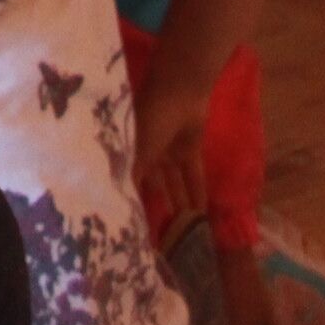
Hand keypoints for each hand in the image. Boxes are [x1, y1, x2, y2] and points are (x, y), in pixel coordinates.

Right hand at [133, 83, 211, 226]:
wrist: (179, 90)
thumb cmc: (151, 118)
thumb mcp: (137, 148)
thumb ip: (133, 174)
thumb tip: (124, 202)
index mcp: (131, 151)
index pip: (131, 182)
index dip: (134, 202)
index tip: (136, 226)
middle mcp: (148, 153)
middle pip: (155, 186)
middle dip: (160, 207)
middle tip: (164, 234)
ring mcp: (170, 151)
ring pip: (175, 183)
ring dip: (180, 203)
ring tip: (184, 230)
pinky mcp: (191, 150)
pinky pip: (193, 175)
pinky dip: (197, 192)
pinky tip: (200, 213)